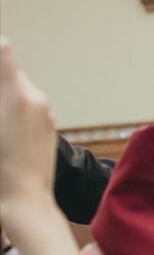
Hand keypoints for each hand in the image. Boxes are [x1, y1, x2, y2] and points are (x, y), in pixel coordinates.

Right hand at [0, 38, 57, 215]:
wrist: (24, 204)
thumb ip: (0, 92)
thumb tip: (3, 65)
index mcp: (18, 96)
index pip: (2, 50)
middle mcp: (36, 100)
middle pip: (8, 72)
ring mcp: (46, 114)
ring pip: (16, 90)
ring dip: (2, 94)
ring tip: (1, 126)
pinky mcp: (48, 128)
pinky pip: (26, 106)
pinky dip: (10, 108)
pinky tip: (4, 131)